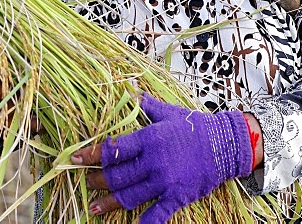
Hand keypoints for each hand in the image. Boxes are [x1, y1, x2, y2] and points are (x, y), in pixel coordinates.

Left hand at [71, 94, 252, 222]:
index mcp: (149, 138)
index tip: (74, 159)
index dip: (91, 155)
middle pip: (117, 175)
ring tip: (94, 208)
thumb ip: (146, 105)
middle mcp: (154, 161)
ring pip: (130, 196)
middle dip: (98, 180)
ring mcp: (165, 181)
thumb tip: (130, 91)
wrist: (226, 144)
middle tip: (87, 181)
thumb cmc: (196, 127)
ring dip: (109, 203)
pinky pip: (157, 215)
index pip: (113, 148)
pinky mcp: (177, 196)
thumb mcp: (169, 112)